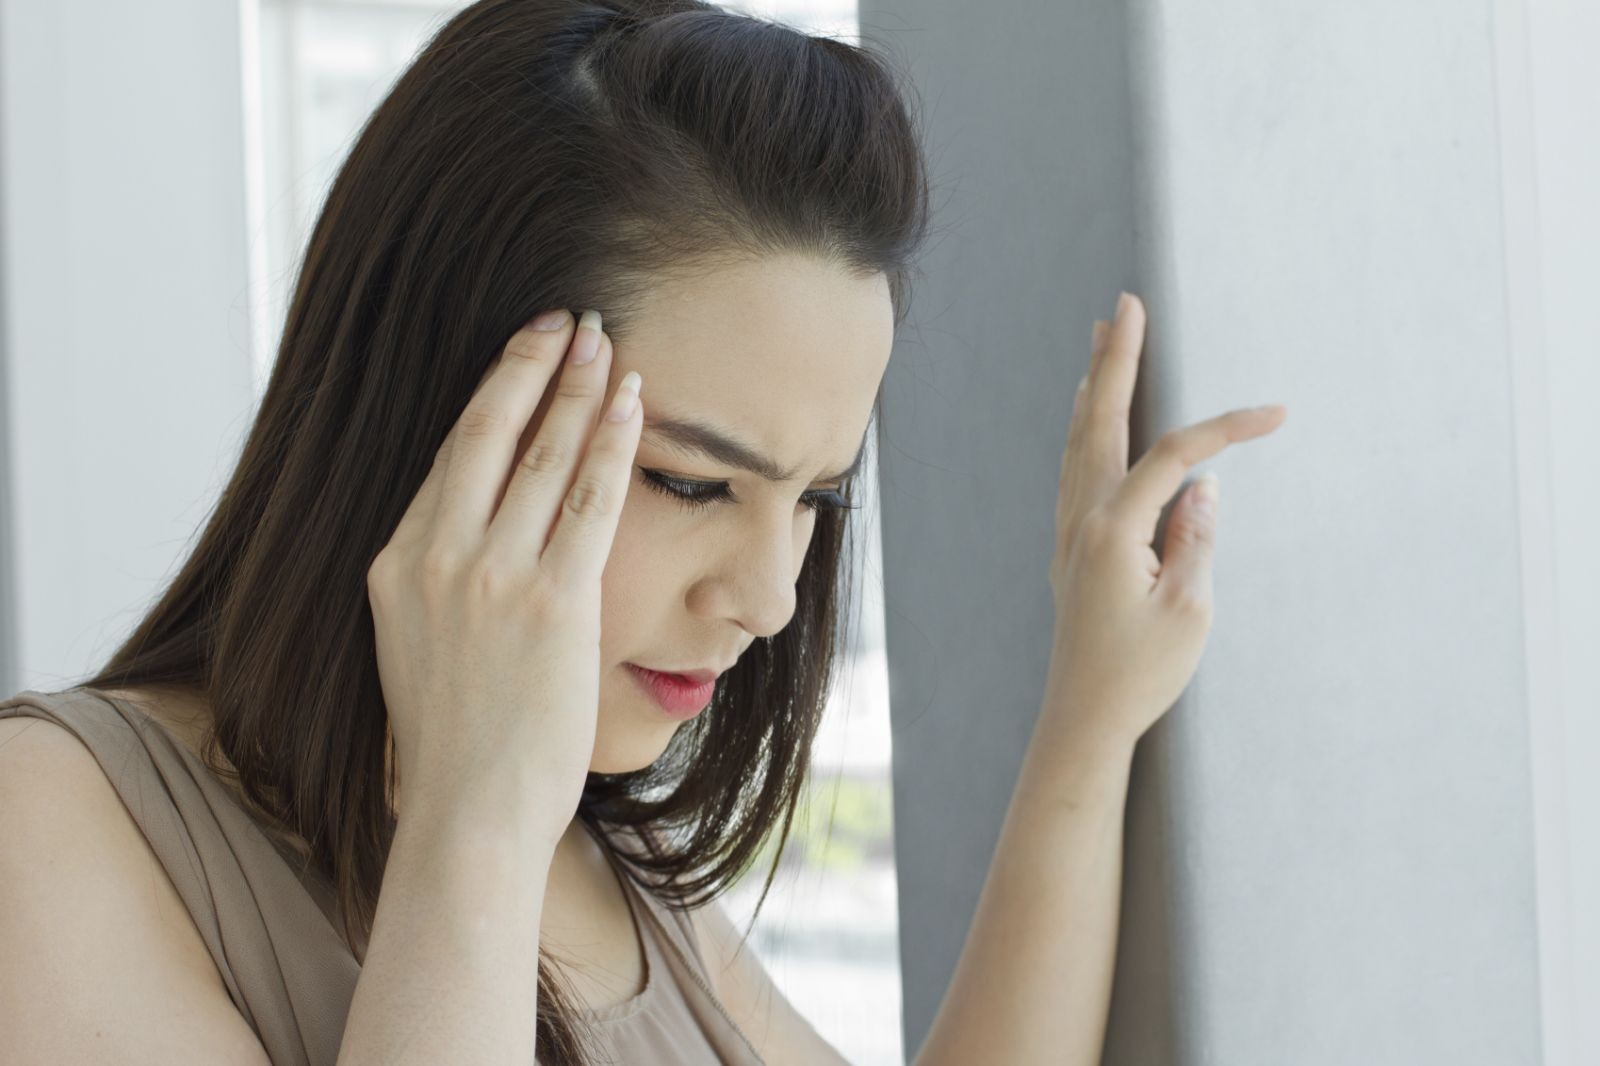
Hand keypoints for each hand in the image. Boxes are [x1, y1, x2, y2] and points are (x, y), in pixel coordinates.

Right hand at [364, 309, 642, 839]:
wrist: (470, 812)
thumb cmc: (454, 741)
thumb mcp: (415, 645)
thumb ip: (435, 581)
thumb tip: (472, 535)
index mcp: (396, 564)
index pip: (453, 457)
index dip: (493, 395)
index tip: (522, 355)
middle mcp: (437, 557)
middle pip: (490, 435)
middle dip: (533, 366)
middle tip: (566, 317)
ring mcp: (492, 577)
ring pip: (545, 457)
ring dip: (579, 390)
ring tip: (604, 343)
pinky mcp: (552, 603)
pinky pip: (590, 502)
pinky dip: (612, 444)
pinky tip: (630, 402)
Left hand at [1045, 292, 1286, 747]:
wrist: (1083, 718)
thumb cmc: (1140, 672)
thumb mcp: (1189, 609)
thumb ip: (1197, 539)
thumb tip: (1202, 488)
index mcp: (1114, 530)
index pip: (1172, 456)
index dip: (1225, 429)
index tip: (1277, 414)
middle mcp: (1083, 520)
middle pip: (1100, 421)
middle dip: (1116, 359)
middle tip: (1124, 305)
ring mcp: (1071, 533)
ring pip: (1079, 442)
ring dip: (1093, 387)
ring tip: (1099, 340)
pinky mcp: (1072, 550)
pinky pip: (1073, 471)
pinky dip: (1082, 433)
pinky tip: (1086, 420)